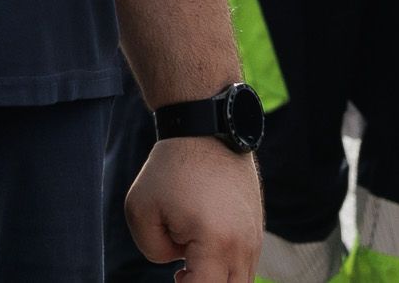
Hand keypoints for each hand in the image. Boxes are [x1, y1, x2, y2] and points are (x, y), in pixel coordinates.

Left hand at [125, 132, 263, 282]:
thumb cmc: (170, 169)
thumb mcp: (141, 210)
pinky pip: (246, 266)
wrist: (207, 130)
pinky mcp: (257, 230)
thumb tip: (179, 267)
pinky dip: (227, 269)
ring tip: (189, 265)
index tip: (174, 277)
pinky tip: (203, 250)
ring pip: (242, 282)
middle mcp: (243, 245)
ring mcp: (255, 238)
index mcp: (215, 242)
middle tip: (181, 275)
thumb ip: (152, 251)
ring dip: (217, 280)